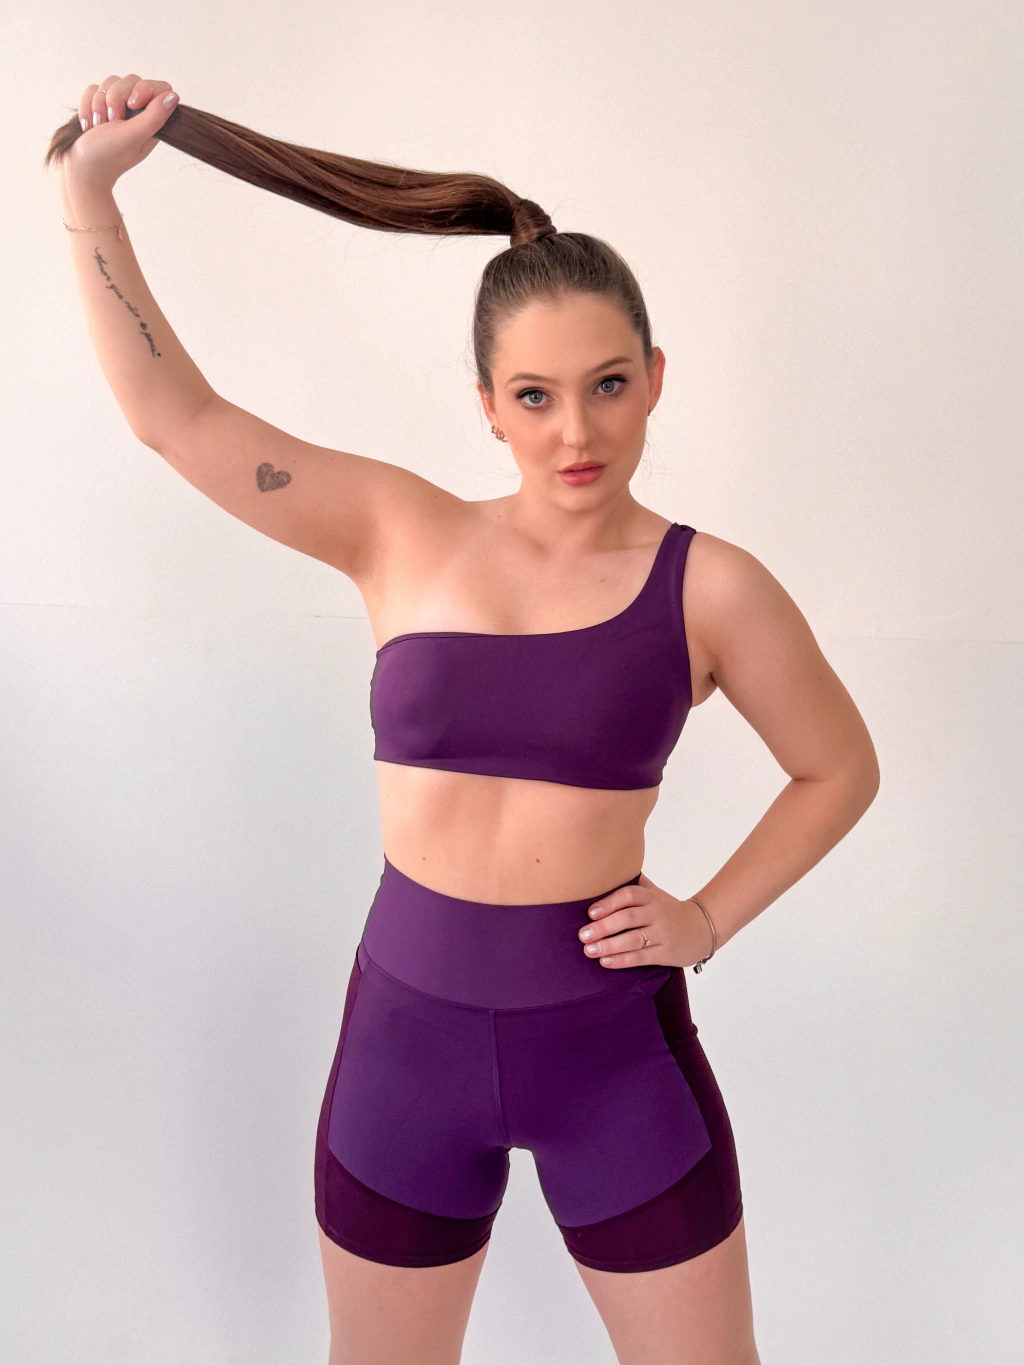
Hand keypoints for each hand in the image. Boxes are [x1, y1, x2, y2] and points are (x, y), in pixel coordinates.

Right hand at [58, 73, 179, 187]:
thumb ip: (154, 116)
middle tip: (113, 121)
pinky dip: (87, 105)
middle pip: (132, 80)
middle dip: (116, 98)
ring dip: (99, 104)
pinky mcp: (99, 105)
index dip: (145, 88)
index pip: (159, 88)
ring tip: (99, 126)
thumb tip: (173, 96)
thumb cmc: (107, 156)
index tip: (132, 104)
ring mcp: (117, 108)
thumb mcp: (134, 136)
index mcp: (151, 122)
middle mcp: (137, 113)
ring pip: (111, 82)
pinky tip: (89, 124)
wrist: (80, 167)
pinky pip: (94, 89)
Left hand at [577, 872, 713, 970]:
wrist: (701, 929)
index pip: (629, 895)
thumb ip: (635, 883)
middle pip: (628, 918)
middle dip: (604, 927)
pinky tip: (606, 962)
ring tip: (589, 950)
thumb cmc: (669, 910)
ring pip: (633, 939)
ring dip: (609, 945)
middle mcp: (657, 913)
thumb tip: (607, 868)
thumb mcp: (655, 893)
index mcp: (651, 897)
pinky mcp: (666, 953)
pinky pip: (642, 957)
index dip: (609, 902)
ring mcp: (663, 933)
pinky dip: (623, 960)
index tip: (590, 912)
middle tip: (583, 935)